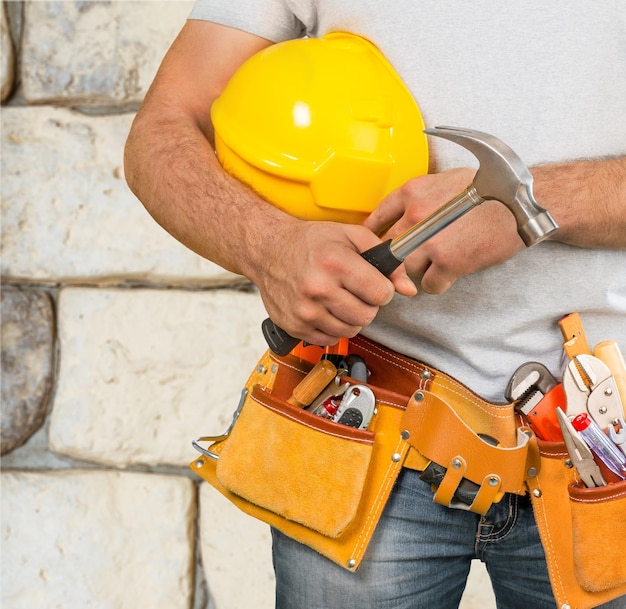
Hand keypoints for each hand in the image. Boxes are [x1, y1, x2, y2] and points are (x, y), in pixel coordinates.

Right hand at [249, 218, 416, 345]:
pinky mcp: (295, 326)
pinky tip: (325, 309)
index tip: (373, 284)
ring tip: (339, 299)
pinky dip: (333, 327)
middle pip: (367, 316)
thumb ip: (384, 259)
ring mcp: (305, 311)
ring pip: (350, 330)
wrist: (267, 249)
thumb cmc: (309, 241)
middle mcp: (318, 289)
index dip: (382, 289)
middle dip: (368, 305)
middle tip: (355, 291)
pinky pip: (329, 339)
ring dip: (351, 317)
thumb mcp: (351, 236)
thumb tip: (408, 288)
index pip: (380, 294)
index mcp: (335, 263)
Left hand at [364, 168, 525, 293]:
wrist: (523, 205)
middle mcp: (416, 214)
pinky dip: (439, 283)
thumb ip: (420, 197)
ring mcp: (429, 240)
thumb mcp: (446, 180)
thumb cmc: (491, 190)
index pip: (377, 217)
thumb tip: (400, 217)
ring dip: (421, 270)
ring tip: (441, 261)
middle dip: (400, 255)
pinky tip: (452, 272)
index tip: (376, 245)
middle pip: (390, 248)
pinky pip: (428, 285)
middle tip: (416, 256)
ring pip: (406, 269)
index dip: (375, 235)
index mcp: (413, 191)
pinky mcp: (447, 262)